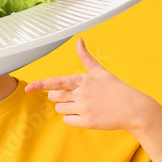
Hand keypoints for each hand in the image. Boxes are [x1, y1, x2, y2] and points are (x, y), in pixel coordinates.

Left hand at [24, 37, 156, 133]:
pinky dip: (73, 119)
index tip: (28, 88)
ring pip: (60, 109)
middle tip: (73, 98)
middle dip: (59, 98)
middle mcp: (81, 93)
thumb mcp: (101, 72)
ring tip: (84, 106)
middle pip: (54, 97)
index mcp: (83, 79)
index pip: (57, 82)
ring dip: (67, 109)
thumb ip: (86, 58)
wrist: (134, 109)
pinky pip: (68, 121)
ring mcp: (84, 108)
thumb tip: (79, 40)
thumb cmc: (117, 89)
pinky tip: (86, 115)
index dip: (40, 85)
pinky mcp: (87, 121)